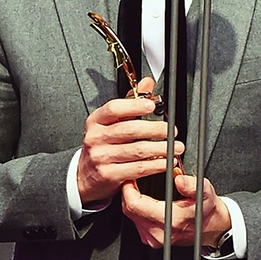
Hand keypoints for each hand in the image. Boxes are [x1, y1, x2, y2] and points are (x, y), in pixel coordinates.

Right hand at [77, 77, 183, 204]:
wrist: (84, 176)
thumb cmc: (102, 146)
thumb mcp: (110, 122)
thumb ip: (130, 102)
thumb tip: (147, 83)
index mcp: (96, 121)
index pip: (114, 109)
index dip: (134, 106)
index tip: (151, 105)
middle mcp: (95, 138)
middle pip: (130, 130)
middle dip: (156, 130)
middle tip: (172, 130)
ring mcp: (101, 157)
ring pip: (137, 150)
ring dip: (160, 148)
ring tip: (175, 147)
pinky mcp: (108, 175)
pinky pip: (137, 168)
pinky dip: (155, 165)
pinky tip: (165, 162)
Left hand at [121, 172, 231, 248]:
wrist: (211, 227)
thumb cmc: (206, 208)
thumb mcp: (205, 191)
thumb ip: (192, 185)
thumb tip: (179, 179)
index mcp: (171, 220)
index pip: (135, 205)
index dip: (128, 189)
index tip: (131, 178)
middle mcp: (160, 233)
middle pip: (129, 210)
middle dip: (127, 193)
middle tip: (133, 180)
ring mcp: (155, 239)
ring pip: (131, 216)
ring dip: (131, 201)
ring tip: (137, 189)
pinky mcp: (152, 240)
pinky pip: (136, 223)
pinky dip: (136, 210)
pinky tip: (143, 202)